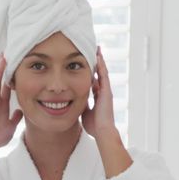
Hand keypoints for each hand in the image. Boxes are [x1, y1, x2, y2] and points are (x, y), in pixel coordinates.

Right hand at [0, 55, 22, 154]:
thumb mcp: (11, 124)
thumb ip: (15, 117)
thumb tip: (20, 111)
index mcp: (2, 104)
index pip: (7, 86)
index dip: (10, 76)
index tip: (15, 65)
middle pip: (0, 80)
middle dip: (4, 68)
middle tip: (8, 54)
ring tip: (3, 57)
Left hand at [82, 47, 131, 177]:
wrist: (102, 131)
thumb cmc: (94, 125)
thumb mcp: (84, 112)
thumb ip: (81, 105)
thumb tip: (72, 101)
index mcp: (98, 96)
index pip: (93, 80)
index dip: (90, 71)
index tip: (86, 64)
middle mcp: (103, 91)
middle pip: (98, 73)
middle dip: (95, 62)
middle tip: (92, 50)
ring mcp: (106, 90)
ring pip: (102, 71)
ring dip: (99, 60)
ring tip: (96, 48)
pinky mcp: (107, 90)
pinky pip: (103, 74)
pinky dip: (100, 65)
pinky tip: (97, 56)